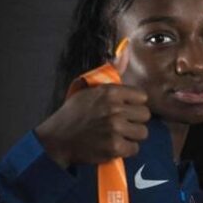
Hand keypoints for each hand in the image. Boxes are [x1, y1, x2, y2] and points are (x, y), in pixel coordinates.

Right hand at [35, 85, 149, 167]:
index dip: (135, 104)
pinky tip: (113, 146)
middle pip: (145, 115)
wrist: (57, 139)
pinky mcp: (115, 146)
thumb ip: (110, 75)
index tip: (125, 109)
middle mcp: (115, 108)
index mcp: (110, 92)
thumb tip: (126, 52)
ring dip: (132, 136)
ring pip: (142, 132)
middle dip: (135, 121)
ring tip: (118, 135)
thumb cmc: (74, 114)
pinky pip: (134, 148)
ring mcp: (115, 128)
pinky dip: (126, 150)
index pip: (142, 96)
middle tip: (122, 124)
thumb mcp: (89, 90)